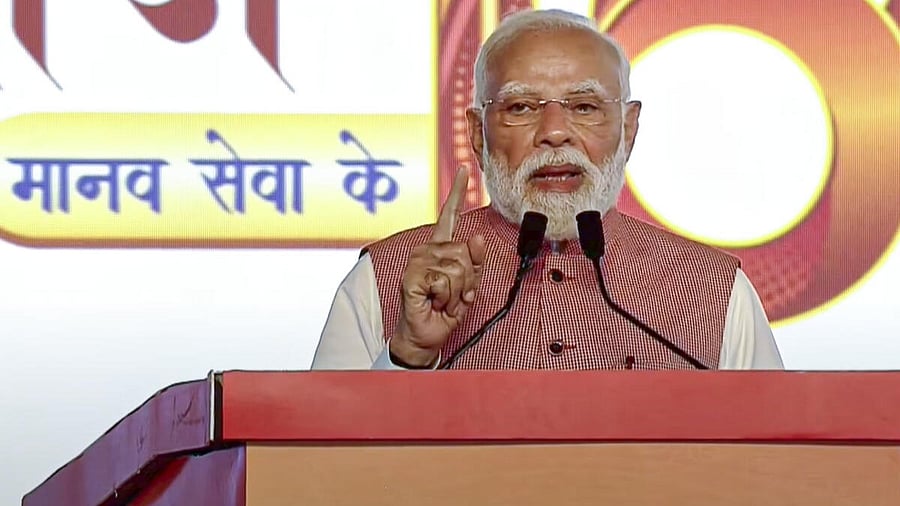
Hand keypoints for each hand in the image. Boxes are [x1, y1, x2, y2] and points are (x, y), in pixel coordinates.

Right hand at [390, 167, 486, 366]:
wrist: (426, 334)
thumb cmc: (444, 310)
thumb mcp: (469, 285)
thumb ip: (476, 263)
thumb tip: (477, 238)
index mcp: (441, 247)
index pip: (450, 215)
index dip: (458, 191)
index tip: (466, 169)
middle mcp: (427, 249)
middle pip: (466, 252)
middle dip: (467, 279)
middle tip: (453, 294)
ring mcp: (418, 261)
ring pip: (459, 267)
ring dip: (457, 292)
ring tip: (444, 299)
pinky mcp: (413, 275)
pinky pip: (445, 280)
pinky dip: (446, 297)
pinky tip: (434, 301)